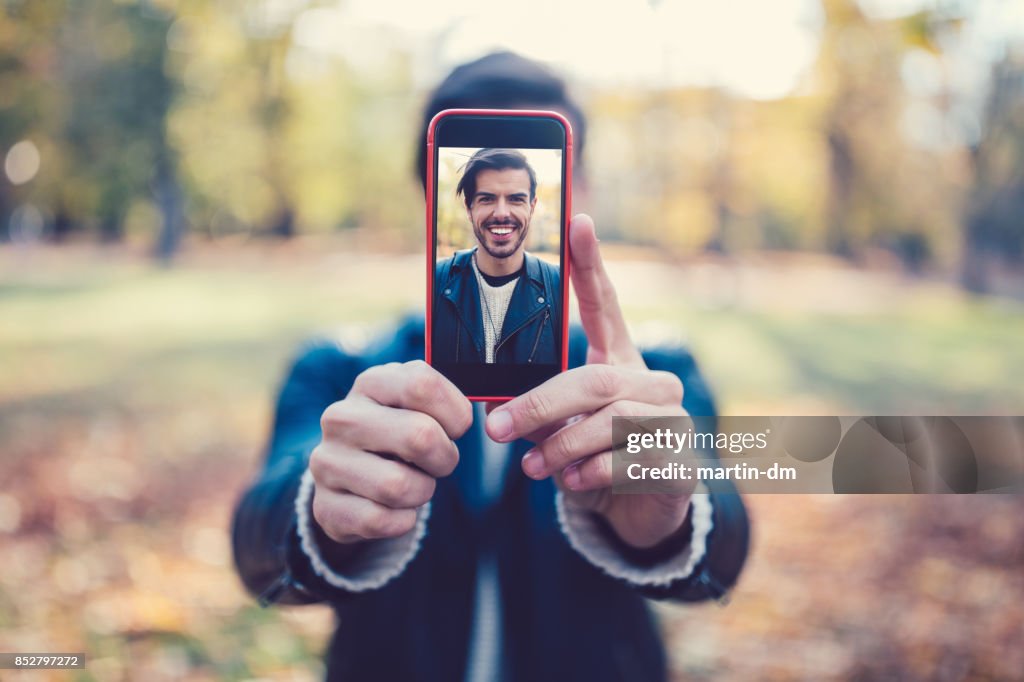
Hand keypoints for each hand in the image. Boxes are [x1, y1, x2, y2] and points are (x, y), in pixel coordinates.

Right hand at [309, 360, 472, 542]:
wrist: (350, 476)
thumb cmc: (399, 432)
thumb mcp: (418, 404)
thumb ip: (444, 397)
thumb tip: (493, 407)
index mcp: (370, 383)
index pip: (423, 384)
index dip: (455, 413)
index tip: (455, 427)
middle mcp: (341, 417)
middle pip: (419, 436)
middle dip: (444, 458)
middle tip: (439, 461)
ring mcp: (326, 462)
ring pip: (399, 485)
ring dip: (422, 492)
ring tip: (414, 483)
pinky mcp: (324, 506)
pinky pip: (381, 520)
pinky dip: (402, 520)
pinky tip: (395, 508)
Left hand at [486, 214, 693, 548]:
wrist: (637, 513)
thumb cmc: (592, 459)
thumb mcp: (559, 431)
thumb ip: (537, 415)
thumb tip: (495, 414)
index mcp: (619, 362)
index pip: (607, 306)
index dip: (592, 265)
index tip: (579, 220)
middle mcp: (652, 383)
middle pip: (593, 381)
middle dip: (538, 406)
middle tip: (496, 429)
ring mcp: (671, 420)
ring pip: (609, 422)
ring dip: (563, 447)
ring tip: (535, 468)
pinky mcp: (679, 461)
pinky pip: (627, 461)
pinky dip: (591, 474)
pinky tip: (574, 483)